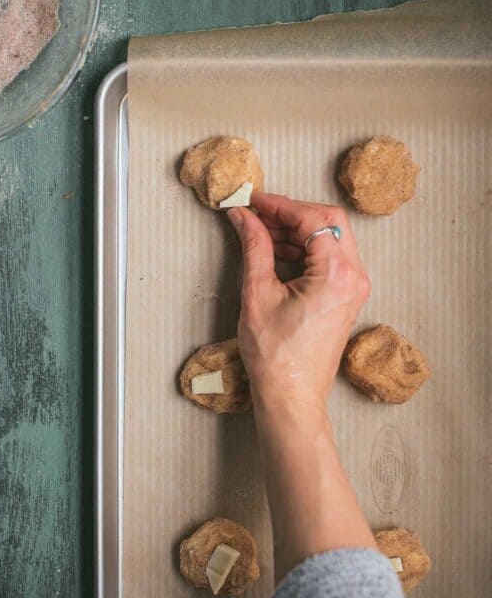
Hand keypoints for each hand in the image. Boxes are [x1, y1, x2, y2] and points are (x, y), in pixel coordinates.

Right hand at [228, 193, 369, 416]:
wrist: (292, 396)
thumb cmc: (275, 355)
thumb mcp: (257, 294)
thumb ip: (254, 247)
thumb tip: (243, 216)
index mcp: (336, 274)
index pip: (311, 218)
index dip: (279, 204)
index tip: (252, 201)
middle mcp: (354, 276)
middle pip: (329, 220)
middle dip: (292, 212)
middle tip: (257, 213)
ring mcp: (354, 286)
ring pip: (331, 236)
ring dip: (298, 229)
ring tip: (261, 232)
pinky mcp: (347, 296)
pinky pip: (330, 257)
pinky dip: (306, 247)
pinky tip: (277, 251)